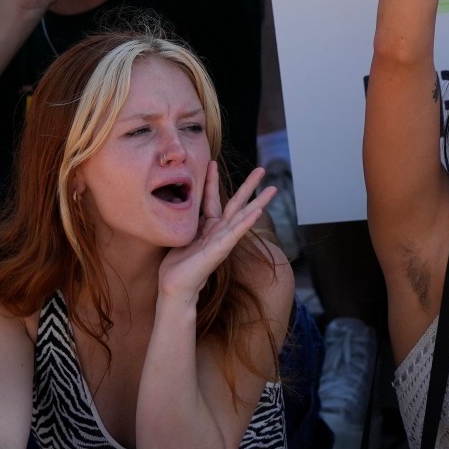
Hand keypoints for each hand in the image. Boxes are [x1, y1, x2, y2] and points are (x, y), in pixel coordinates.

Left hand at [159, 167, 278, 307]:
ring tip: (273, 189)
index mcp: (208, 227)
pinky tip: (257, 212)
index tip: (212, 162)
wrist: (175, 287)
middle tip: (262, 169)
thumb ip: (187, 222)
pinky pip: (235, 234)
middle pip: (237, 204)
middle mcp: (218, 231)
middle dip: (249, 186)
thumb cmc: (176, 265)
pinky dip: (246, 223)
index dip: (212, 180)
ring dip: (258, 202)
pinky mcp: (220, 251)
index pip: (212, 198)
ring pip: (243, 217)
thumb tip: (179, 206)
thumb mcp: (181, 236)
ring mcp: (222, 240)